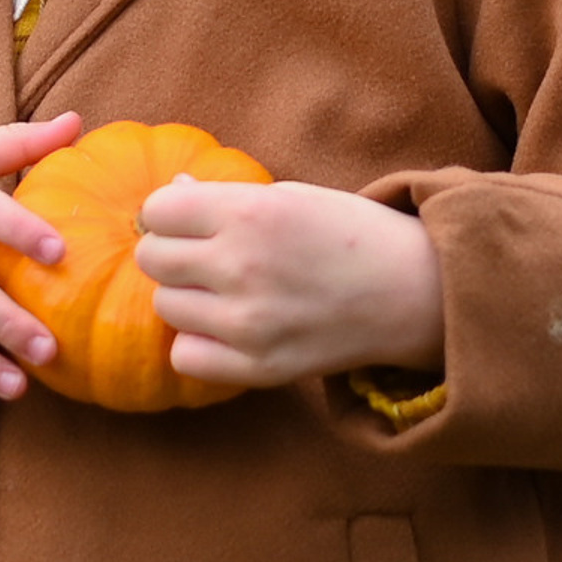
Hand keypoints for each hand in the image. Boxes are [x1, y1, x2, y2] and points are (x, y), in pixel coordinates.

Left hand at [136, 176, 443, 390]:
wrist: (409, 291)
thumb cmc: (348, 232)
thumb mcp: (287, 196)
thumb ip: (223, 198)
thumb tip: (168, 193)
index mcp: (248, 213)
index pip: (156, 211)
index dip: (167, 213)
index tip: (189, 219)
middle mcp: (241, 267)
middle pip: (152, 260)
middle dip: (169, 253)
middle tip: (201, 256)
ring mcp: (248, 324)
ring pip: (165, 308)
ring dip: (186, 298)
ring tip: (223, 291)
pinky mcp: (259, 368)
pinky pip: (186, 358)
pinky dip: (199, 344)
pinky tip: (226, 328)